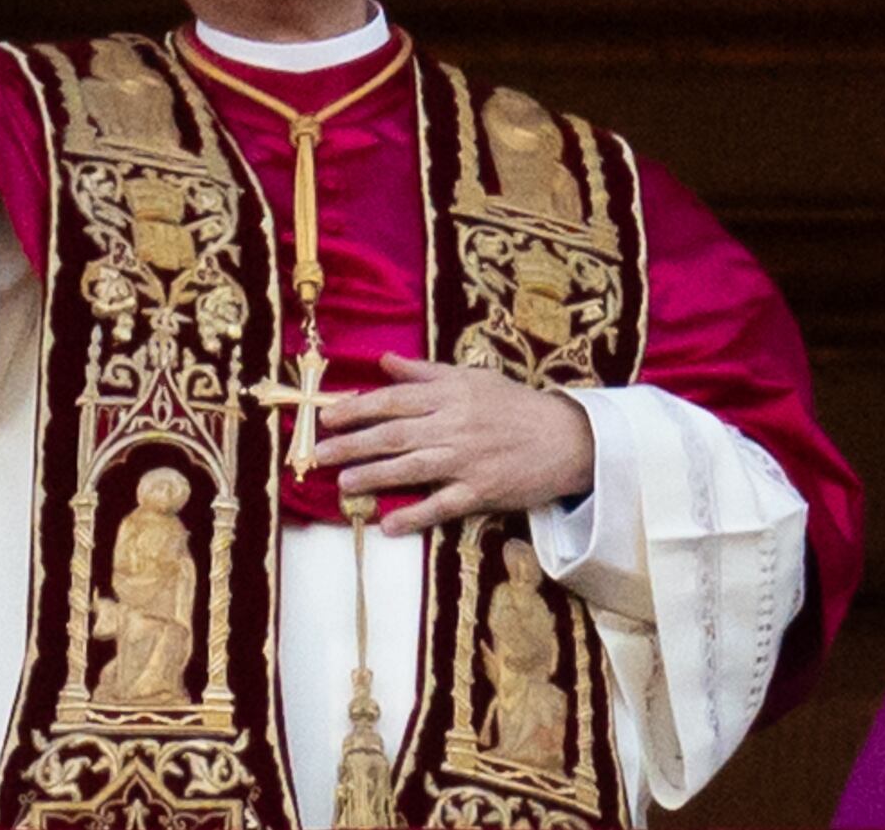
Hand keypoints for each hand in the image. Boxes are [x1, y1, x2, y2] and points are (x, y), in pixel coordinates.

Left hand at [316, 357, 595, 536]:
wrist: (566, 438)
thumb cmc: (515, 405)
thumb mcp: (472, 377)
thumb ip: (425, 372)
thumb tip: (384, 361)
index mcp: (450, 395)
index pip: (393, 400)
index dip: (357, 409)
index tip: (326, 418)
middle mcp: (454, 425)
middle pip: (394, 435)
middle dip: (353, 444)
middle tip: (319, 455)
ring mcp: (467, 460)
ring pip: (412, 467)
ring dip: (375, 476)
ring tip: (343, 484)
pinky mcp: (481, 491)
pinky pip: (443, 505)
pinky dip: (416, 516)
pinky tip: (390, 524)